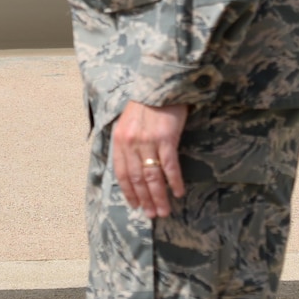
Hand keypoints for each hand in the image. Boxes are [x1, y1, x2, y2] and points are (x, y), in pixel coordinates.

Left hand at [111, 101, 187, 218]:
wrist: (161, 83)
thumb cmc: (145, 103)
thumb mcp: (127, 121)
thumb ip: (126, 142)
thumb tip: (129, 165)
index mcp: (120, 140)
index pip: (121, 173)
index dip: (129, 192)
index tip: (136, 206)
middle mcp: (131, 143)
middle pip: (137, 179)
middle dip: (145, 200)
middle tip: (152, 215)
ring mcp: (148, 142)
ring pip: (152, 177)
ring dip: (159, 197)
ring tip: (164, 211)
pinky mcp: (167, 139)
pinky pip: (170, 167)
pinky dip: (174, 182)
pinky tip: (178, 192)